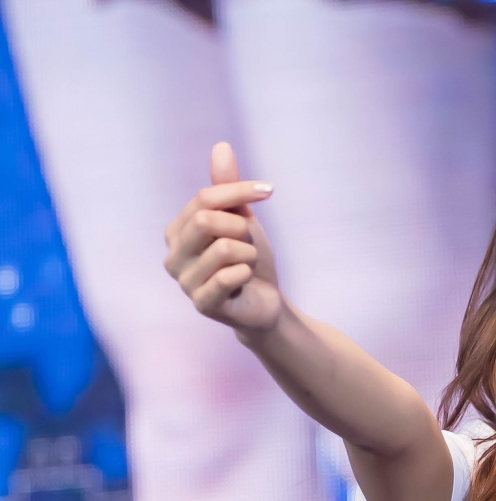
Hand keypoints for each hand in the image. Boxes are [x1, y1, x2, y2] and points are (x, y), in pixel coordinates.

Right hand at [163, 142, 281, 334]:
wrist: (265, 302)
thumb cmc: (248, 258)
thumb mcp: (241, 218)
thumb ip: (227, 187)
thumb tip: (221, 146)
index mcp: (176, 231)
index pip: (203, 198)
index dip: (239, 191)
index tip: (268, 190)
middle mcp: (172, 256)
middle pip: (206, 220)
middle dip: (241, 228)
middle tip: (249, 243)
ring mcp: (184, 282)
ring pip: (224, 248)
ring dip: (249, 253)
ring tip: (247, 265)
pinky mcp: (202, 304)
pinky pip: (230, 276)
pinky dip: (248, 273)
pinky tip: (245, 281)